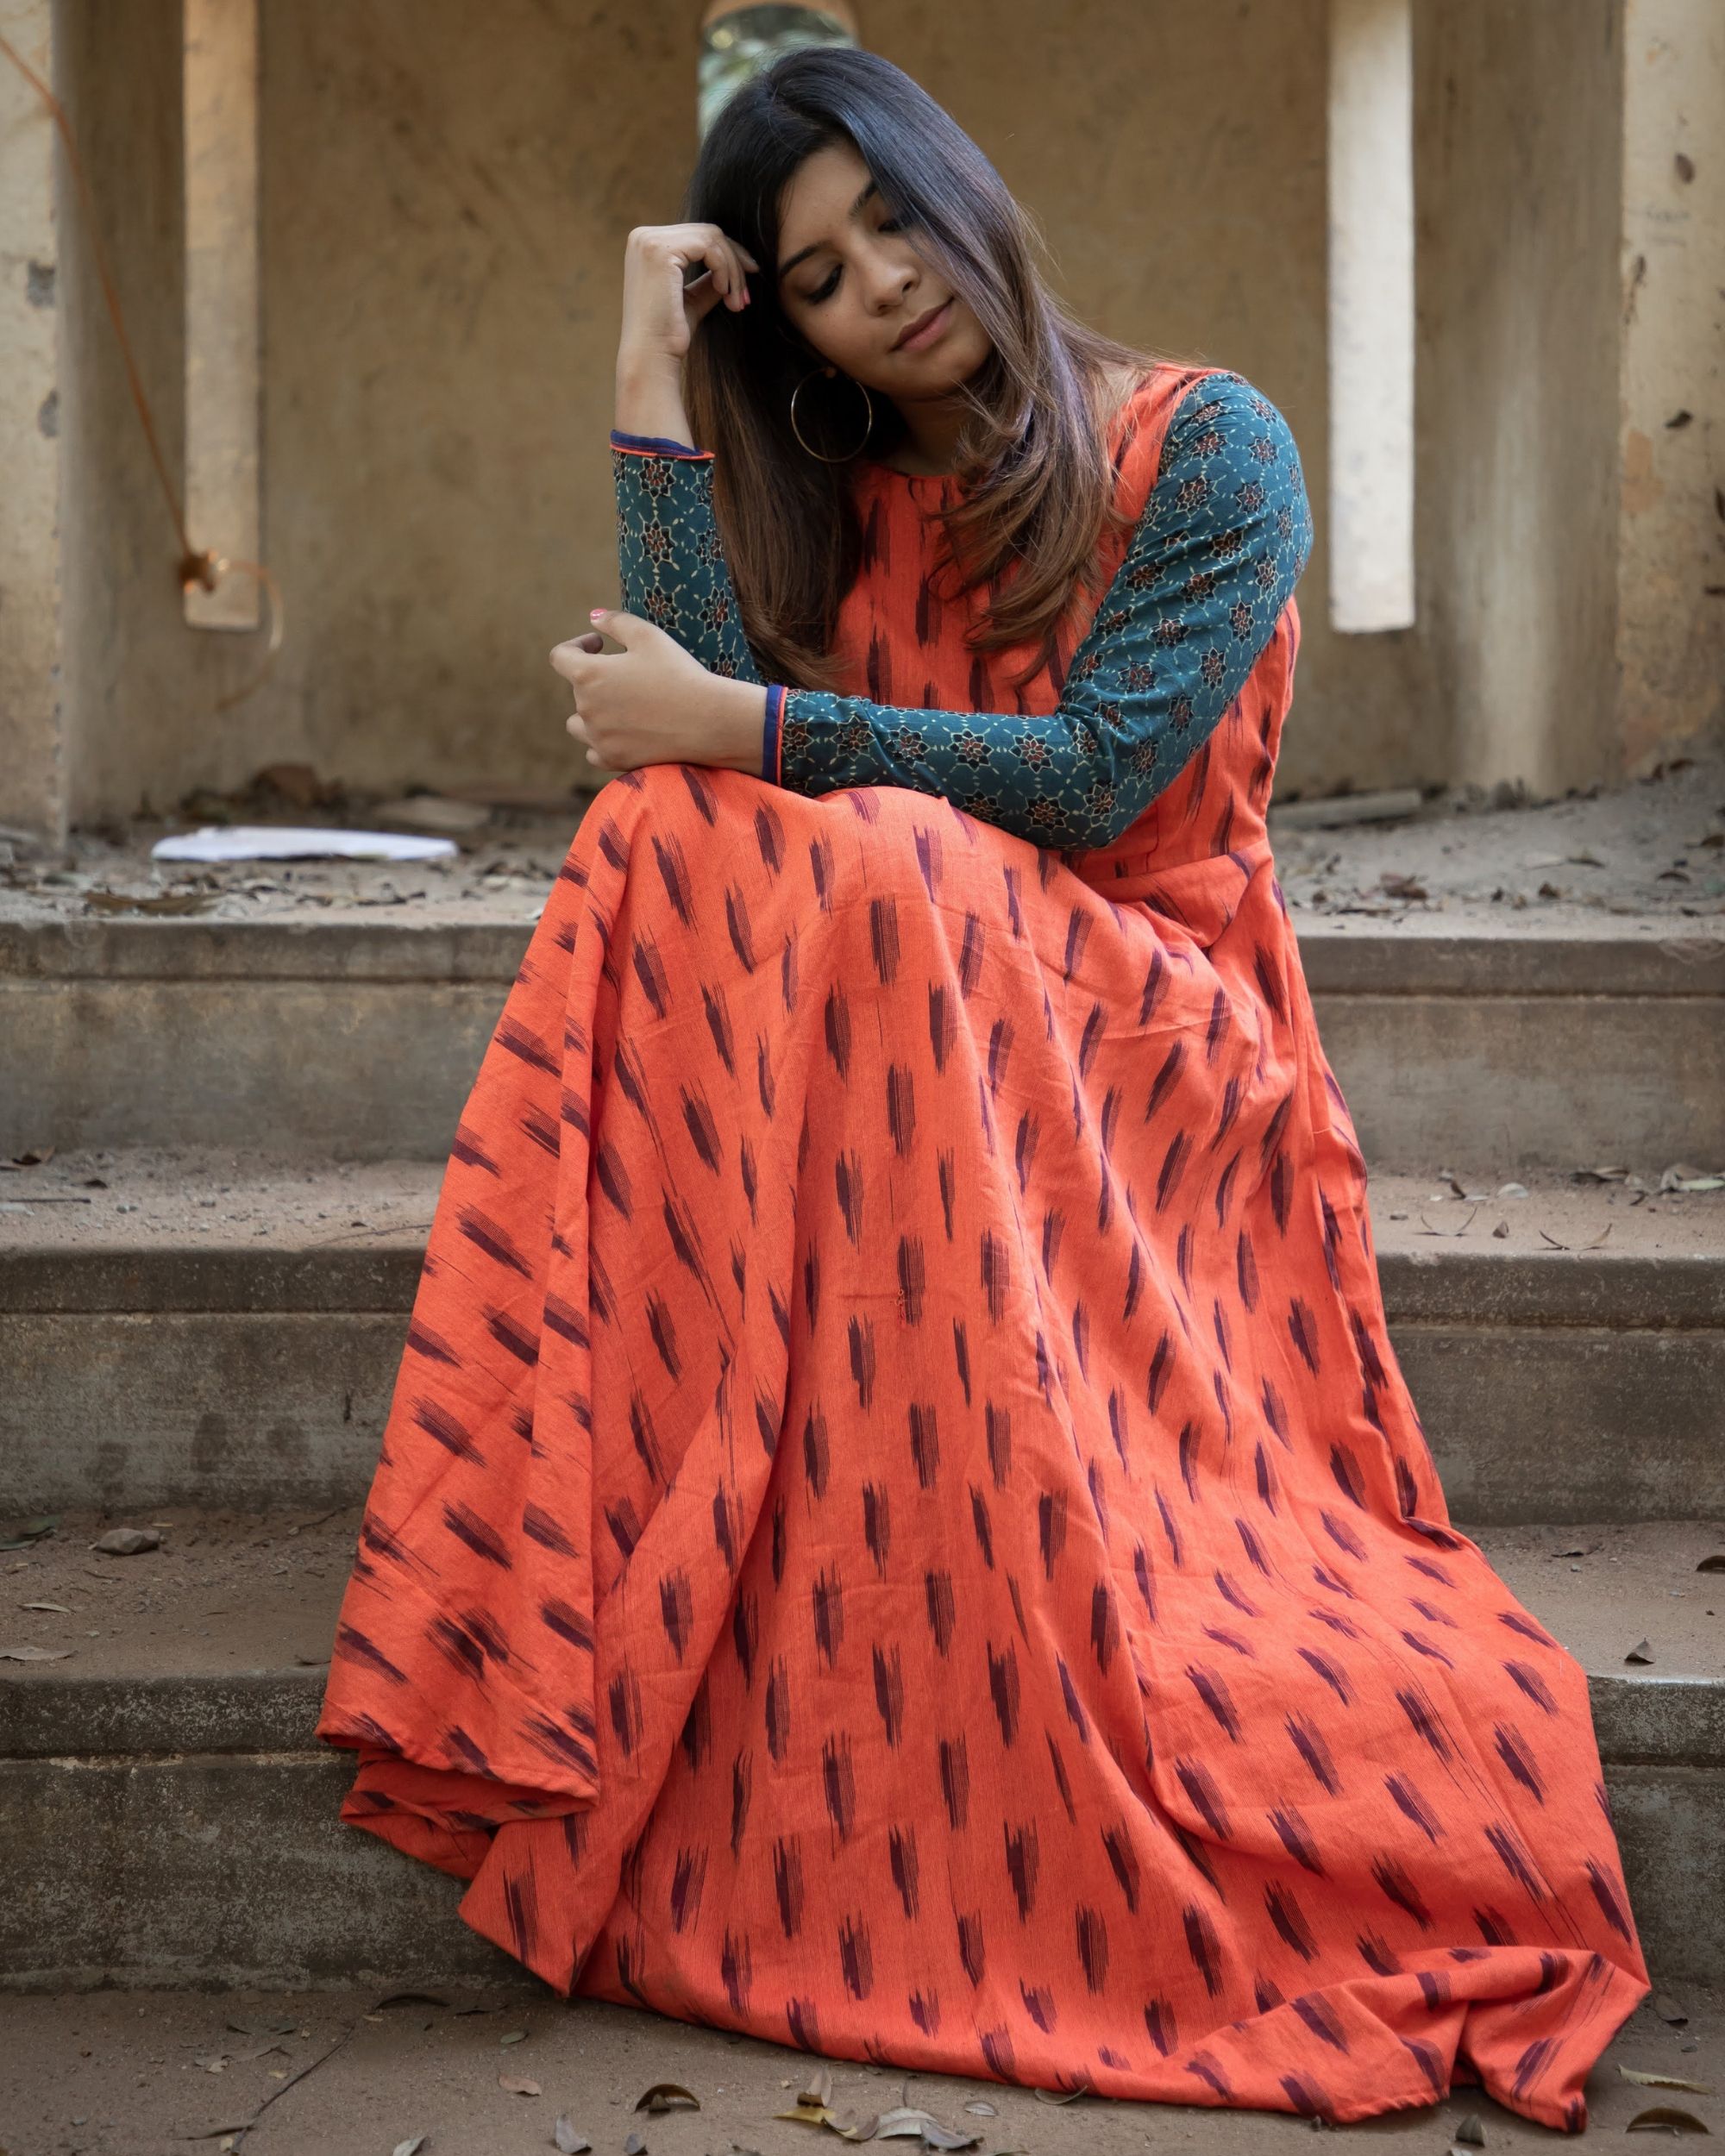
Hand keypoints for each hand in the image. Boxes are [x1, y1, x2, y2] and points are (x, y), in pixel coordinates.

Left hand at [551, 610, 765, 775]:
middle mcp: (586, 708)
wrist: (707, 721)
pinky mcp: (613, 760)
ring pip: (578, 724)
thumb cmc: (679, 673)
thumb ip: (616, 622)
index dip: (576, 645)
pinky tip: (622, 732)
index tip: (599, 644)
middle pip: (577, 690)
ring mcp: (598, 738)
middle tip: (631, 673)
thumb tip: (594, 618)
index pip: (560, 657)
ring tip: (619, 705)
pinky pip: (593, 751)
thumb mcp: (649, 636)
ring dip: (592, 712)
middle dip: (597, 678)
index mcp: (588, 675)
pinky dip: (602, 741)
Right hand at [618, 222, 761, 373]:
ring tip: (736, 302)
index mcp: (647, 245)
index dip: (728, 257)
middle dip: (734, 264)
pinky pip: (709, 247)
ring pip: (712, 238)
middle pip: (707, 234)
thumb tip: (735, 265)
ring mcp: (650, 241)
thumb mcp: (692, 299)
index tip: (744, 286)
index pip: (698, 236)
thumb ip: (709, 279)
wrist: (651, 357)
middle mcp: (643, 237)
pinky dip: (724, 269)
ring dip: (733, 271)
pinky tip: (724, 293)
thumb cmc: (668, 336)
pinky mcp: (660, 251)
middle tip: (745, 298)